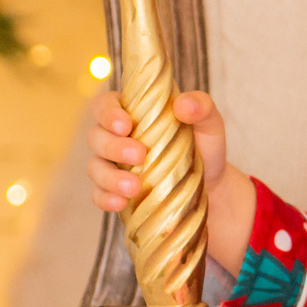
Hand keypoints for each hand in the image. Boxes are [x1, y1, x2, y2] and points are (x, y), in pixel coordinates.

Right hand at [86, 89, 256, 278]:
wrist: (211, 185)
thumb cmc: (204, 145)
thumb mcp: (209, 123)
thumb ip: (201, 106)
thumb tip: (183, 104)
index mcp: (132, 111)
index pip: (105, 104)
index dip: (108, 113)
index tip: (125, 125)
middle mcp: (116, 136)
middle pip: (96, 136)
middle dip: (113, 146)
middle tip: (139, 155)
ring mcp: (112, 165)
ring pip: (95, 167)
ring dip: (110, 177)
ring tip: (134, 187)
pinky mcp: (115, 191)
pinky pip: (99, 195)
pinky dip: (106, 199)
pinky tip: (120, 203)